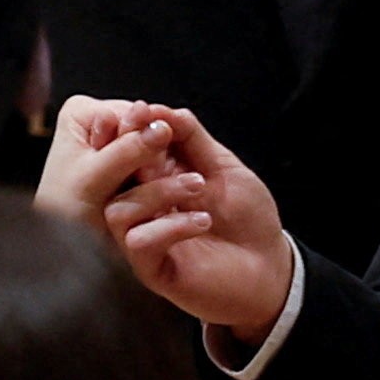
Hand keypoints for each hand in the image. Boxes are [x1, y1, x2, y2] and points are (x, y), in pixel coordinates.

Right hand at [51, 98, 299, 337]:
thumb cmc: (248, 220)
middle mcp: (140, 207)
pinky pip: (138, 242)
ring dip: (157, 191)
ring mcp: (142, 237)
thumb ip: (194, 140)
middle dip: (130, 150)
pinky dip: (171, 227)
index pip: (124, 150)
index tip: (142, 110)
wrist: (270, 269)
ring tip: (198, 186)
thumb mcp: (225, 169)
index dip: (127, 129)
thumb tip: (163, 109)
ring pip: (118, 209)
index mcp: (153, 179)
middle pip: (108, 176)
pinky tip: (202, 221)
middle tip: (161, 135)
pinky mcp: (150, 268)